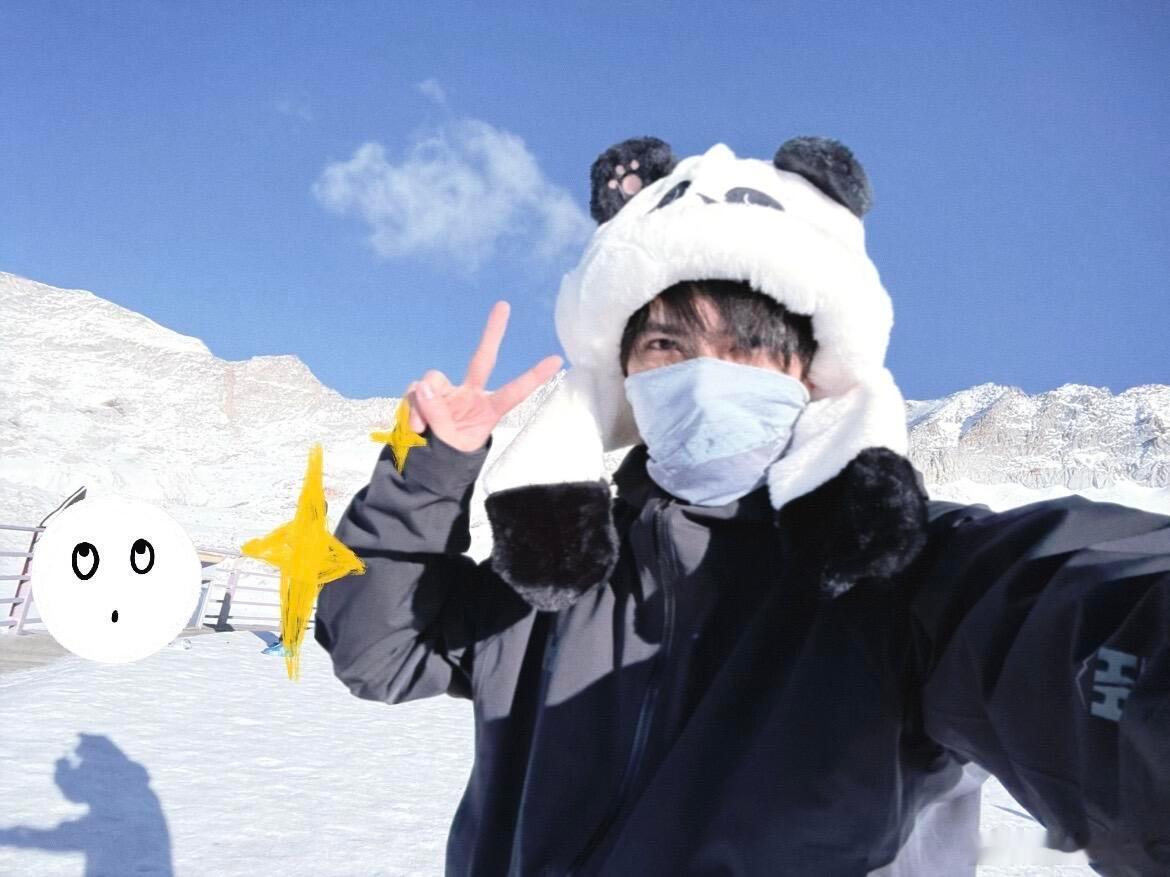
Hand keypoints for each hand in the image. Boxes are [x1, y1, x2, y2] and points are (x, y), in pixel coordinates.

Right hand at [404, 301, 562, 452]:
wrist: (426, 466)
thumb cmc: (448, 458)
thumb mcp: (448, 444)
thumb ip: (438, 416)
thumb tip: (423, 385)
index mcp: (488, 410)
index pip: (514, 391)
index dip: (534, 376)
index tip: (557, 360)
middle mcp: (470, 395)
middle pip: (482, 359)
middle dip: (493, 333)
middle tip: (504, 306)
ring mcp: (447, 392)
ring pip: (433, 380)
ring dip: (422, 403)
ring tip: (421, 428)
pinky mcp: (426, 393)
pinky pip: (415, 391)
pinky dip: (411, 407)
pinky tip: (414, 425)